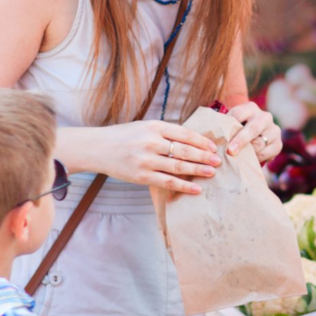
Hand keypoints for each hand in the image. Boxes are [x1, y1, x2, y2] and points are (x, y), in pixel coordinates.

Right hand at [95, 120, 221, 194]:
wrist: (98, 148)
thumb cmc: (124, 136)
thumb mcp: (145, 127)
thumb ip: (165, 132)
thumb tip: (192, 140)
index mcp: (154, 126)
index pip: (184, 133)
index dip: (201, 141)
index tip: (213, 147)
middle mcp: (151, 142)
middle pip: (185, 150)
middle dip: (204, 156)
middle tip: (218, 161)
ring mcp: (146, 160)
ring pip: (178, 166)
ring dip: (198, 170)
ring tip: (212, 173)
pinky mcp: (141, 176)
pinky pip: (167, 182)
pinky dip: (184, 186)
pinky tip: (196, 189)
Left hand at [226, 102, 281, 163]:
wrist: (255, 135)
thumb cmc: (236, 128)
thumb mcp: (230, 122)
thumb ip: (221, 125)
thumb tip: (208, 133)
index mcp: (250, 108)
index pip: (239, 114)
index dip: (230, 126)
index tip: (223, 139)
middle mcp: (265, 117)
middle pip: (253, 128)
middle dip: (241, 140)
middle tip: (231, 151)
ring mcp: (274, 130)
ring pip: (259, 144)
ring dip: (247, 152)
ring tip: (237, 158)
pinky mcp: (278, 144)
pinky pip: (266, 154)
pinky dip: (256, 159)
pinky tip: (249, 160)